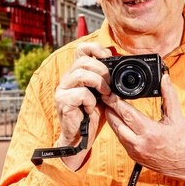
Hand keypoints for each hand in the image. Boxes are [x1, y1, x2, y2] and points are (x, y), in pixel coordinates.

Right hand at [54, 42, 112, 170]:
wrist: (81, 137)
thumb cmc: (93, 115)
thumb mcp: (104, 95)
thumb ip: (109, 82)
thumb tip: (121, 69)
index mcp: (77, 73)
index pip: (81, 50)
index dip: (95, 48)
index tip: (107, 56)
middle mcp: (68, 78)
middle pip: (83, 60)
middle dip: (102, 70)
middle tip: (109, 84)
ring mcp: (63, 89)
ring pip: (81, 74)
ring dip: (98, 83)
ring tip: (104, 95)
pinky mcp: (62, 101)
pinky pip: (80, 93)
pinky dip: (91, 101)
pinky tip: (91, 110)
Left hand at [102, 74, 184, 183]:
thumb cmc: (184, 141)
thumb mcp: (177, 117)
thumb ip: (169, 95)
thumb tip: (165, 78)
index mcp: (151, 132)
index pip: (127, 114)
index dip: (115, 102)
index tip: (109, 93)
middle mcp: (140, 144)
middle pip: (116, 123)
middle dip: (110, 109)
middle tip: (106, 97)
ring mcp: (136, 152)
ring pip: (117, 132)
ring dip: (112, 119)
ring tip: (110, 107)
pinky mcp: (135, 157)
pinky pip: (122, 140)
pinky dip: (119, 129)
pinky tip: (119, 121)